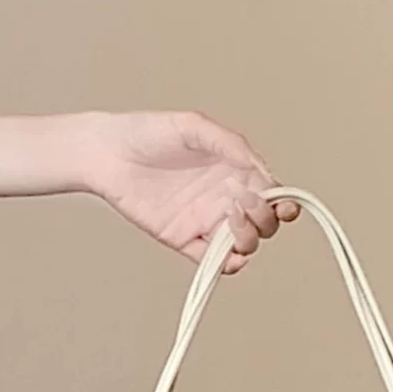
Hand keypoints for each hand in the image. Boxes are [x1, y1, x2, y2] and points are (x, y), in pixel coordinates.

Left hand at [85, 109, 299, 274]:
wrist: (108, 154)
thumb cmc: (149, 132)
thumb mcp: (195, 127)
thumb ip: (230, 144)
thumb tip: (259, 170)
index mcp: (234, 170)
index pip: (272, 193)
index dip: (284, 203)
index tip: (283, 204)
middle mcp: (223, 197)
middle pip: (263, 223)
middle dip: (264, 220)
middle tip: (242, 203)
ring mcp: (204, 220)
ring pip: (241, 245)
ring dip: (247, 241)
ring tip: (230, 221)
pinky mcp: (182, 239)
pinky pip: (210, 261)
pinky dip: (224, 265)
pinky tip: (228, 256)